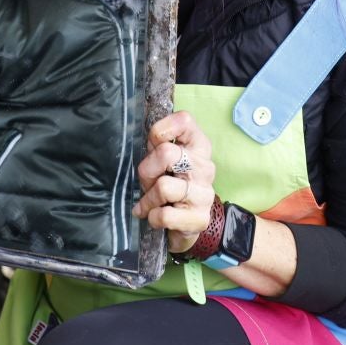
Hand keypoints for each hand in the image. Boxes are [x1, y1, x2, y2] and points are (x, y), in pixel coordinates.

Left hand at [133, 111, 217, 254]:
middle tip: (146, 183)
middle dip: (146, 171)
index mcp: (198, 145)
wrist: (188, 223)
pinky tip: (156, 217)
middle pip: (166, 153)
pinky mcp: (200, 218)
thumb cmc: (172, 184)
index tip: (153, 146)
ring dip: (148, 200)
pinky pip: (165, 215)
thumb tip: (140, 138)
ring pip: (163, 187)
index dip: (161, 130)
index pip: (184, 120)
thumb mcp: (164, 162)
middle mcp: (205, 166)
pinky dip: (153, 218)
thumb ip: (156, 148)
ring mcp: (205, 192)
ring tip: (149, 205)